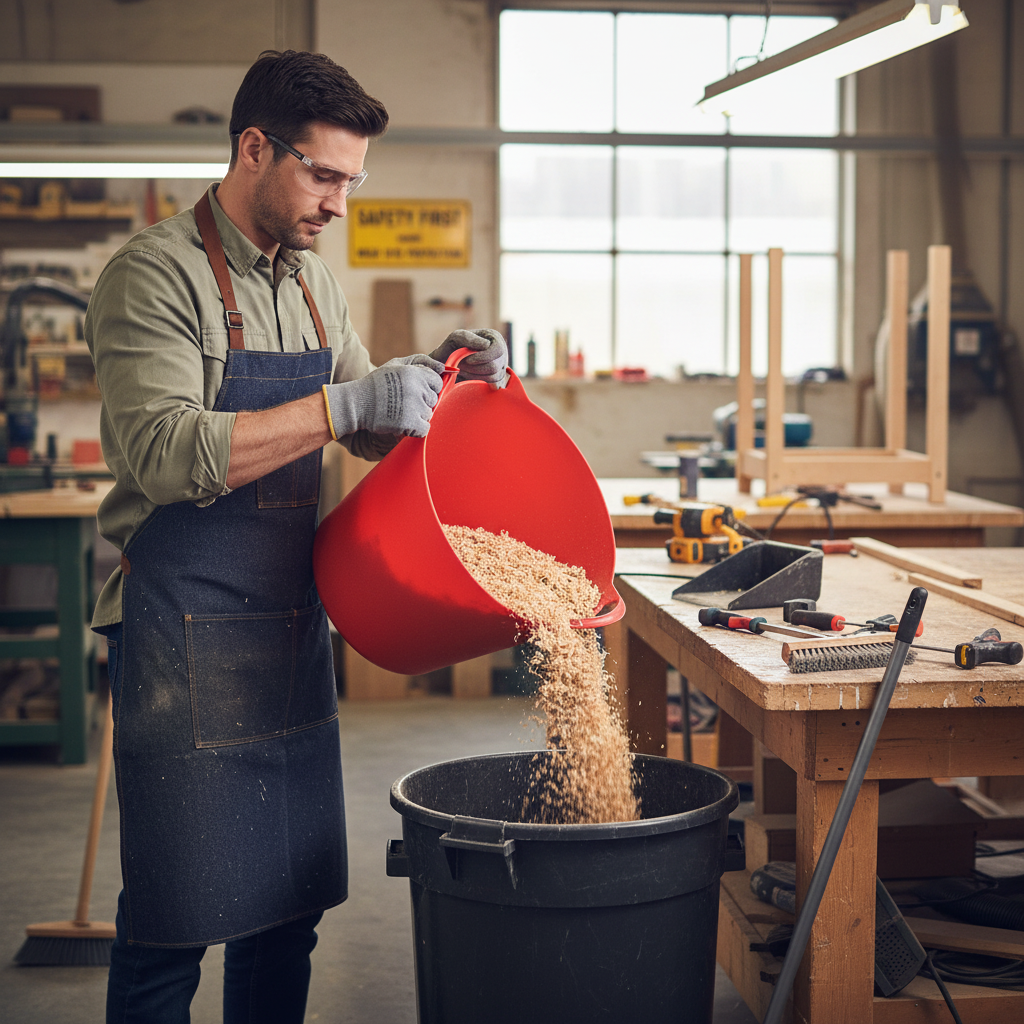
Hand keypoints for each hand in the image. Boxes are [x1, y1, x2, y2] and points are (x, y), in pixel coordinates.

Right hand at [323, 355, 443, 437]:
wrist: (357, 404)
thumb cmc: (377, 383)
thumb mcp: (396, 364)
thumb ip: (420, 362)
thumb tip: (443, 367)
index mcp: (414, 372)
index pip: (437, 382)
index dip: (427, 388)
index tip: (414, 391)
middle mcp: (416, 388)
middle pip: (433, 399)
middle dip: (422, 402)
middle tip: (403, 403)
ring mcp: (414, 406)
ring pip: (429, 414)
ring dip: (417, 416)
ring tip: (400, 412)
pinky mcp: (410, 422)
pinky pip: (425, 429)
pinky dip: (415, 430)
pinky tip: (403, 424)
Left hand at [430, 328, 507, 385]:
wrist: (447, 362)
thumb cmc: (452, 348)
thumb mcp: (456, 338)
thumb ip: (468, 338)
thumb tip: (487, 345)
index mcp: (494, 337)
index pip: (498, 350)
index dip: (483, 357)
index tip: (468, 360)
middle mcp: (502, 351)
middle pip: (495, 366)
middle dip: (475, 368)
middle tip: (462, 365)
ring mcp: (502, 366)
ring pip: (494, 377)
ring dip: (474, 375)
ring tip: (463, 369)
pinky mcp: (499, 378)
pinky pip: (494, 385)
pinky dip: (479, 381)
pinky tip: (470, 375)